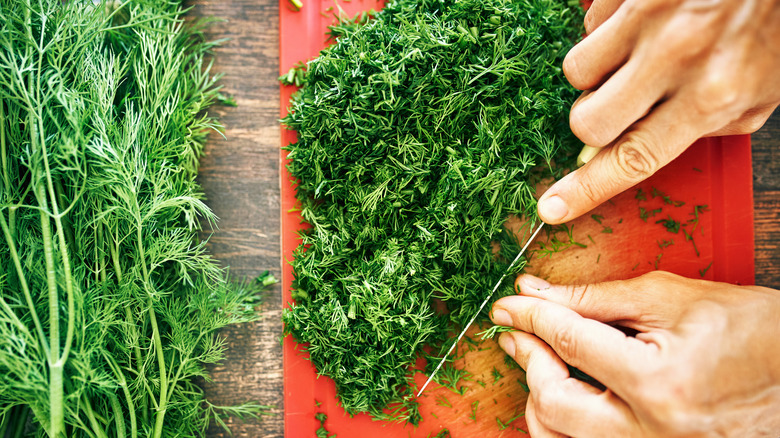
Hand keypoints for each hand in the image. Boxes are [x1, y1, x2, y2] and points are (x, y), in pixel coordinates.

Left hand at [490, 272, 779, 436]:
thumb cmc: (752, 330)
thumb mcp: (672, 298)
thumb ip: (596, 298)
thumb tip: (539, 294)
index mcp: (658, 383)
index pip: (567, 341)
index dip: (530, 316)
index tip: (509, 305)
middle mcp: (653, 433)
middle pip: (552, 404)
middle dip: (528, 360)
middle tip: (518, 334)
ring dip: (539, 401)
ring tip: (540, 366)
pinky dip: (567, 427)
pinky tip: (567, 398)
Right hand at [537, 0, 779, 223]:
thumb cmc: (776, 28)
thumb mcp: (761, 92)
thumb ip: (706, 125)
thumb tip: (642, 143)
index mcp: (713, 95)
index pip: (632, 159)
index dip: (586, 189)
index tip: (552, 207)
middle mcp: (675, 56)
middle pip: (588, 121)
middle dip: (596, 120)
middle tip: (623, 104)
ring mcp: (648, 15)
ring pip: (577, 71)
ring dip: (598, 72)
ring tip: (637, 54)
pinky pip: (589, 22)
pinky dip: (608, 28)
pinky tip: (643, 22)